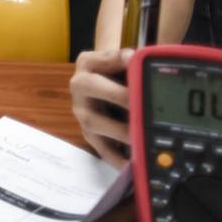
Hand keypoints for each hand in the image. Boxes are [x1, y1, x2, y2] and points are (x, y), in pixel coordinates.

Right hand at [71, 47, 134, 167]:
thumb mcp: (124, 63)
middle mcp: (79, 85)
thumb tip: (134, 58)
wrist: (106, 90)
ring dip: (119, 130)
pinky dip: (118, 158)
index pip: (102, 58)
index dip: (118, 60)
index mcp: (89, 63)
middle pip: (90, 86)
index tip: (135, 61)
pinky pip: (102, 149)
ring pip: (93, 122)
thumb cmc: (119, 75)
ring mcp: (82, 112)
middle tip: (140, 103)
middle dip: (117, 94)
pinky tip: (135, 163)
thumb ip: (130, 60)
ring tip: (142, 136)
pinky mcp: (89, 135)